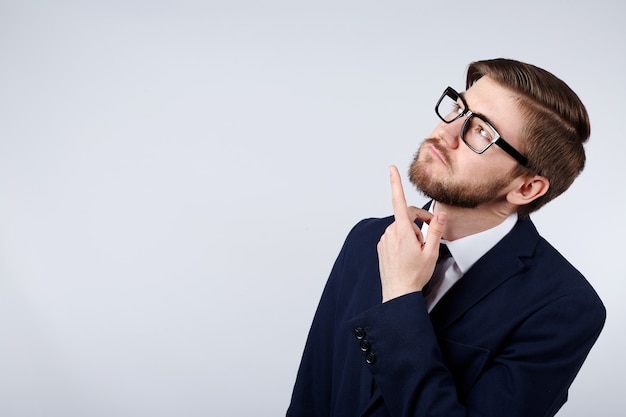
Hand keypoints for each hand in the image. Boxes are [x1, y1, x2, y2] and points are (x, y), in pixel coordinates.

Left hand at [377, 165, 446, 301]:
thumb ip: (436, 230)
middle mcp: (390, 232)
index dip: (396, 183)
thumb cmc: (415, 275)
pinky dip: (403, 240)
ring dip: (411, 233)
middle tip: (430, 236)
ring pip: (401, 227)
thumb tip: (441, 213)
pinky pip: (394, 236)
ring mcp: (384, 240)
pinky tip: (408, 255)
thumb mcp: (431, 252)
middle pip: (406, 216)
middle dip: (419, 221)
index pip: (399, 201)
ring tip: (418, 251)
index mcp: (403, 231)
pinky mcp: (381, 246)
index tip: (392, 168)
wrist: (398, 293)